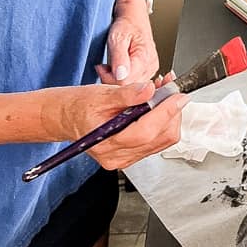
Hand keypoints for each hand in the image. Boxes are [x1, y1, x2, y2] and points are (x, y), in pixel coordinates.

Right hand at [46, 80, 184, 170]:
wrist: (67, 117)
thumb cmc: (79, 106)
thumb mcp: (101, 94)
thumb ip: (127, 94)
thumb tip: (150, 90)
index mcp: (107, 143)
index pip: (147, 131)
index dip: (167, 112)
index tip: (179, 95)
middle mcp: (118, 156)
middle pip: (159, 138)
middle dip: (171, 111)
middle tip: (171, 88)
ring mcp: (125, 159)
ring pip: (162, 140)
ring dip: (169, 115)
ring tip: (163, 92)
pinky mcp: (131, 155)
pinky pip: (156, 141)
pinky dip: (162, 122)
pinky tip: (157, 105)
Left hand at [95, 0, 158, 84]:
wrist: (134, 18)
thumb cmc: (126, 25)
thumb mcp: (117, 37)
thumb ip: (119, 57)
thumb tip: (120, 76)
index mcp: (144, 58)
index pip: (125, 82)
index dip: (109, 78)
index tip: (101, 67)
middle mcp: (150, 66)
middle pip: (128, 87)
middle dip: (112, 79)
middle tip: (103, 66)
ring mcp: (151, 70)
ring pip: (130, 86)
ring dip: (116, 79)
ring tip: (110, 65)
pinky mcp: (148, 72)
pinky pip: (133, 82)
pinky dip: (122, 78)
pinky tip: (118, 69)